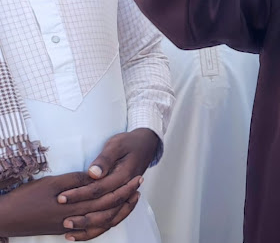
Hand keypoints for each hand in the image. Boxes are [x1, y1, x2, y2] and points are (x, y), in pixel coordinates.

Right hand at [0, 171, 140, 239]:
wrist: (6, 218)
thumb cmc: (27, 197)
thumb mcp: (52, 183)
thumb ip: (76, 181)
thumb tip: (97, 176)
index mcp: (74, 206)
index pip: (106, 199)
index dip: (124, 188)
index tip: (136, 177)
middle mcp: (75, 220)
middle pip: (108, 211)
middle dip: (126, 198)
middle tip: (139, 184)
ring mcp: (70, 228)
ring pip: (101, 223)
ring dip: (118, 211)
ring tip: (130, 199)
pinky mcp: (64, 231)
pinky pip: (90, 231)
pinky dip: (102, 225)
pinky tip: (109, 218)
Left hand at [56, 129, 158, 236]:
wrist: (146, 145)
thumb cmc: (128, 143)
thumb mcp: (116, 145)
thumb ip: (105, 159)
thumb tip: (94, 173)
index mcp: (125, 175)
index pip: (99, 189)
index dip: (79, 194)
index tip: (61, 197)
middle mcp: (126, 189)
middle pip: (104, 208)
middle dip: (82, 214)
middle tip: (62, 218)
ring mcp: (126, 197)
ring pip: (109, 218)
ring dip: (89, 226)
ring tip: (69, 230)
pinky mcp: (123, 200)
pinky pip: (112, 219)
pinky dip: (97, 228)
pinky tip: (81, 233)